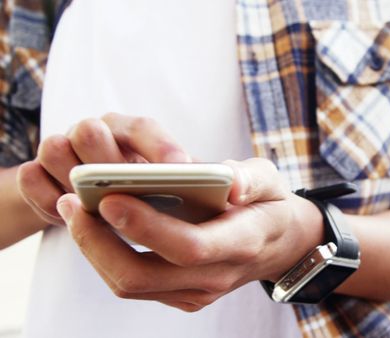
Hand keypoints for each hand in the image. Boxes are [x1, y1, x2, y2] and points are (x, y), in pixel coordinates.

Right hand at [17, 113, 189, 225]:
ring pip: (55, 148)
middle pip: (90, 132)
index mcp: (133, 132)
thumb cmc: (151, 196)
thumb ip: (202, 180)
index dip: (159, 148)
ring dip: (71, 179)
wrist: (101, 207)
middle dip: (105, 161)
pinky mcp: (37, 173)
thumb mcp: (179, 186)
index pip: (143, 128)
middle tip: (125, 193)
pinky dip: (47, 199)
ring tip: (93, 207)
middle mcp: (96, 133)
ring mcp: (63, 150)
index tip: (179, 170)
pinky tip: (73, 219)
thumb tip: (232, 185)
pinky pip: (31, 177)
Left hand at [56, 158, 323, 311]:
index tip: (110, 199)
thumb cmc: (269, 204)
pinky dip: (106, 256)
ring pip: (130, 284)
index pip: (189, 247)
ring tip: (74, 207)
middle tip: (74, 202)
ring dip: (94, 250)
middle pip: (143, 276)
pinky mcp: (181, 295)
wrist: (281, 245)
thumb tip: (231, 183)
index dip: (147, 228)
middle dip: (99, 243)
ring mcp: (196, 292)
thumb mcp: (271, 180)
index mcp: (241, 243)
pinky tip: (93, 224)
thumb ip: (252, 179)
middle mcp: (215, 276)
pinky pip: (133, 283)